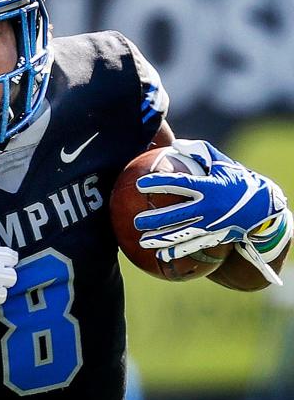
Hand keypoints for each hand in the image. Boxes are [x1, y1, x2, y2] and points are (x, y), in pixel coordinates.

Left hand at [134, 139, 287, 283]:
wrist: (263, 207)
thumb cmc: (237, 180)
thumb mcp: (222, 162)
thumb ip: (199, 151)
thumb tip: (174, 144)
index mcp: (209, 187)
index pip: (179, 184)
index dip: (159, 183)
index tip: (140, 184)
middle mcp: (209, 207)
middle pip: (176, 215)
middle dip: (154, 219)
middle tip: (136, 221)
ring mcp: (212, 225)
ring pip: (182, 234)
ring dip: (161, 239)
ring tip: (142, 241)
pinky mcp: (215, 237)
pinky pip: (193, 246)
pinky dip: (177, 251)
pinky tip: (161, 255)